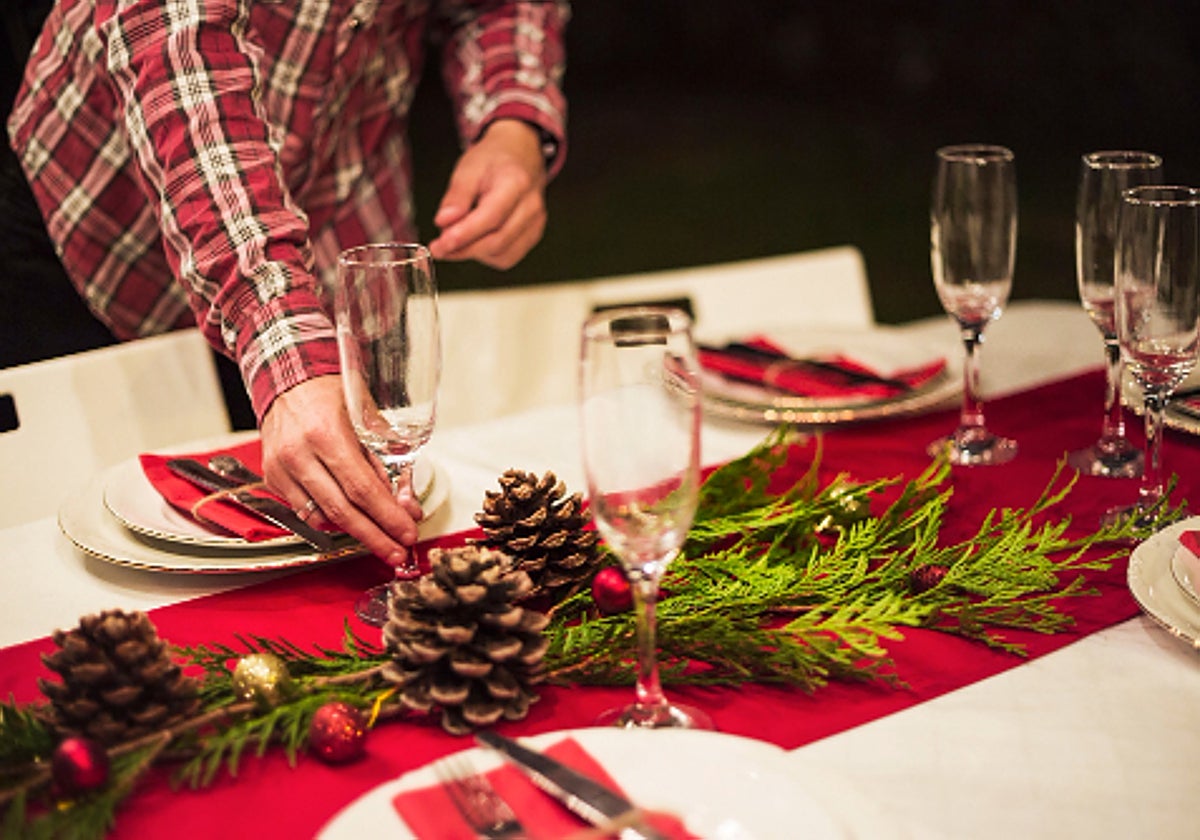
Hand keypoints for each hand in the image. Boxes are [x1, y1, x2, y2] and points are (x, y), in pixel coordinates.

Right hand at [258, 375, 422, 568]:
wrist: (288, 381)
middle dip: (375, 536)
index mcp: (326, 433)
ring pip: (321, 516)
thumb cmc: (331, 395)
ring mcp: (281, 468)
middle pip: (342, 510)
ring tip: (381, 541)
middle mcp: (299, 453)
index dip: (387, 516)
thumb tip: (407, 504)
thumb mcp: (369, 418)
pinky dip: (330, 520)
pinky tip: (350, 523)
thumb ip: (389, 462)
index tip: (408, 533)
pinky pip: (304, 511)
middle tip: (397, 553)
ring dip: (355, 533)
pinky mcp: (272, 478)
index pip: (362, 488)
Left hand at [428, 119, 546, 268]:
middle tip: (438, 248)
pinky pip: (508, 256)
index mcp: (516, 183)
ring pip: (502, 254)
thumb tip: (444, 223)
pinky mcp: (533, 235)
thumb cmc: (494, 160)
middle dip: (464, 249)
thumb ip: (456, 196)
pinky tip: (474, 241)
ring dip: (474, 253)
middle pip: (497, 241)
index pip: (490, 218)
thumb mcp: (468, 167)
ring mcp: (535, 223)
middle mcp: (531, 206)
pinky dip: (487, 255)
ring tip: (455, 238)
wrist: (520, 154)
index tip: (440, 245)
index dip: (464, 235)